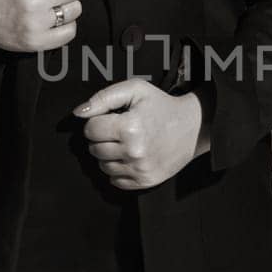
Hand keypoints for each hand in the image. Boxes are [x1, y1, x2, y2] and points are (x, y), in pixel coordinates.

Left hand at [74, 79, 206, 190]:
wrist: (193, 127)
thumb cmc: (162, 106)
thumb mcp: (135, 90)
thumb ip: (103, 98)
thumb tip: (78, 113)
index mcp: (129, 127)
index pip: (90, 129)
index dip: (97, 121)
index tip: (111, 118)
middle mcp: (134, 151)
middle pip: (94, 149)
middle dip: (102, 138)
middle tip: (119, 130)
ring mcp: (140, 169)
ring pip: (103, 167)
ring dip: (109, 155)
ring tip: (126, 143)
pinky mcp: (145, 181)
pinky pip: (115, 181)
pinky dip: (119, 170)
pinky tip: (131, 157)